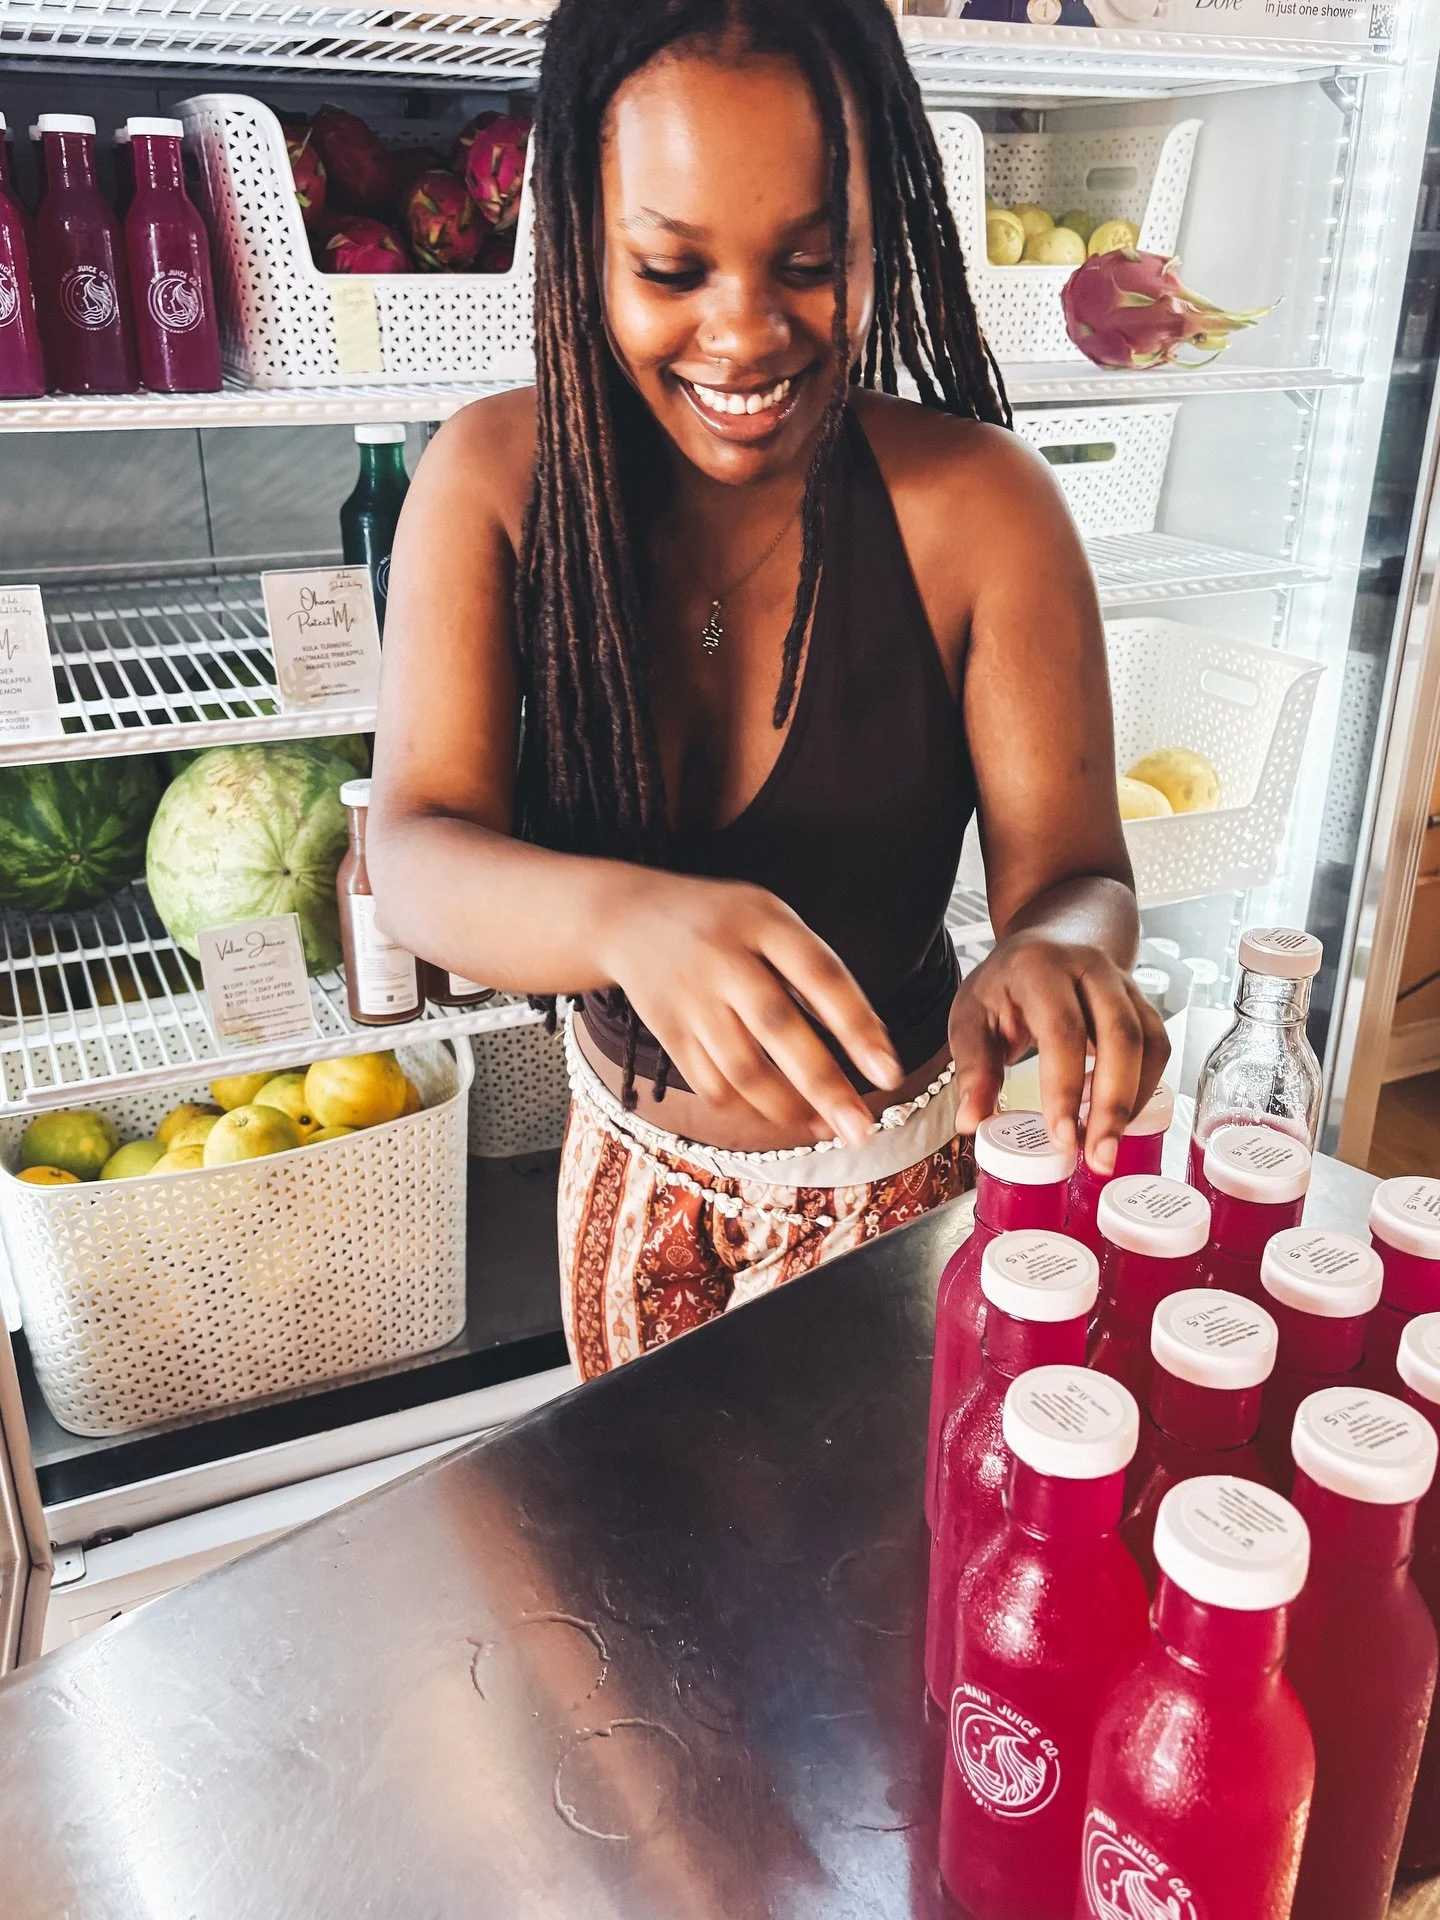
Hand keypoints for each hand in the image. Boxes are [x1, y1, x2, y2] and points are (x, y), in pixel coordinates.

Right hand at [596, 871, 902, 1144]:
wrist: (628, 919)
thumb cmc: (722, 922)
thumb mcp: (770, 918)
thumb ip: (813, 968)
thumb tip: (866, 1044)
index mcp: (761, 920)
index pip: (819, 974)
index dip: (857, 1025)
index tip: (889, 1072)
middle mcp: (722, 959)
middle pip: (776, 1027)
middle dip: (823, 1085)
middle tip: (860, 1129)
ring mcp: (690, 999)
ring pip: (741, 1069)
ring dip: (788, 1108)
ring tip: (828, 1128)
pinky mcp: (668, 1032)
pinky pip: (711, 1084)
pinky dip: (749, 1108)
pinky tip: (780, 1115)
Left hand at [948, 936, 1169, 1172]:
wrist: (1048, 942)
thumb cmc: (1006, 985)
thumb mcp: (972, 1017)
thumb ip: (975, 1068)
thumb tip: (972, 1122)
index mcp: (1040, 968)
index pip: (1061, 1029)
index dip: (1063, 1087)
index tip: (1060, 1138)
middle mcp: (1090, 968)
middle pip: (1119, 1035)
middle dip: (1113, 1104)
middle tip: (1098, 1157)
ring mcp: (1123, 983)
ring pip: (1147, 1042)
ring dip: (1133, 1102)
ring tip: (1107, 1145)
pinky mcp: (1142, 1003)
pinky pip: (1157, 1047)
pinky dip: (1143, 1087)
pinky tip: (1115, 1114)